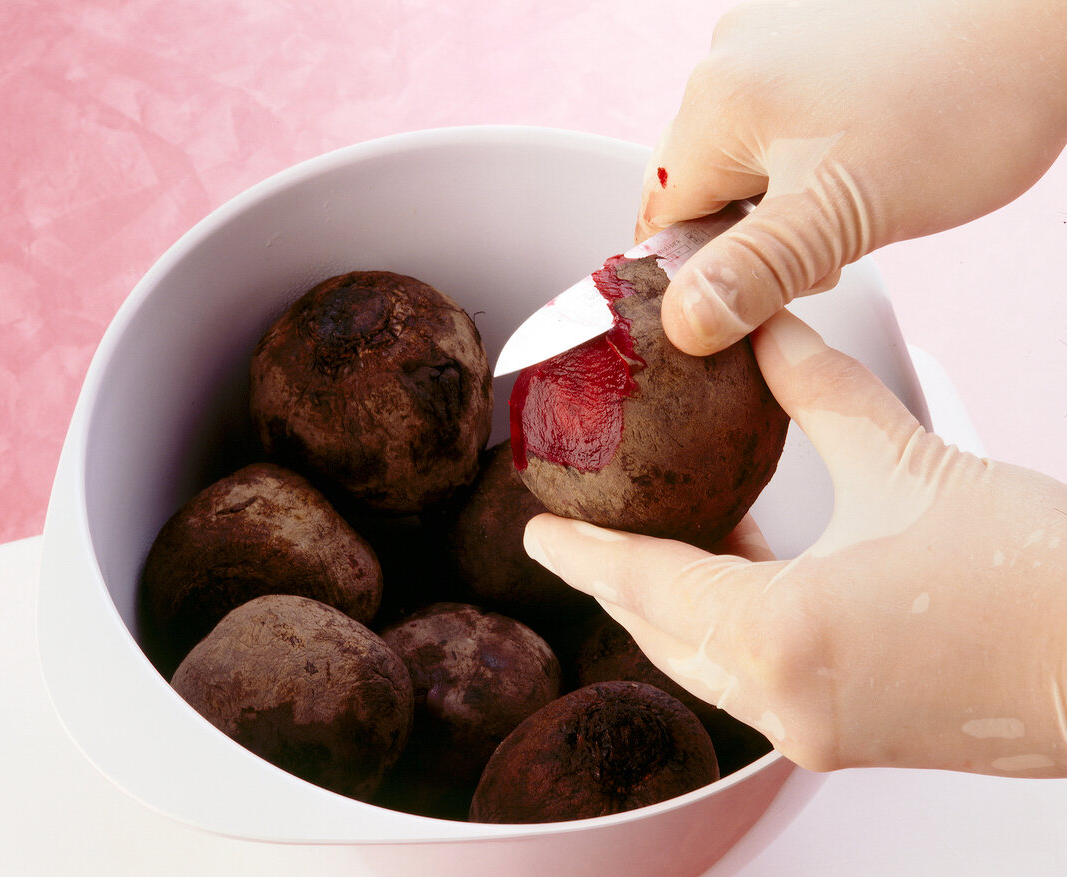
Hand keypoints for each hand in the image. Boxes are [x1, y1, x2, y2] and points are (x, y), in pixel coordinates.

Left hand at [523, 310, 1066, 775]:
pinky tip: (738, 574)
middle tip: (578, 537)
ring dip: (672, 605)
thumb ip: (817, 388)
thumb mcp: (905, 460)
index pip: (645, 585)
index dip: (585, 552)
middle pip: (662, 632)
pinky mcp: (849, 739)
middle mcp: (786, 702)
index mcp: (781, 637)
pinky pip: (751, 681)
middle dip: (616, 581)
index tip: (539, 532)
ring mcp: (817, 732)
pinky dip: (726, 629)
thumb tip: (761, 328)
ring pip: (704, 663)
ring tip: (655, 541)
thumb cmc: (1036, 574)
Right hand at [642, 0, 1066, 354]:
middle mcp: (730, 56)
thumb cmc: (963, 101)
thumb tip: (683, 323)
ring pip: (747, 153)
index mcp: (714, 102)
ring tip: (856, 193)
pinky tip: (866, 154)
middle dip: (752, 232)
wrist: (1050, 18)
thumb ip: (754, 271)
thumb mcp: (842, 213)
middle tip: (824, 245)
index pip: (661, 219)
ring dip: (785, 194)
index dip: (705, 270)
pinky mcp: (817, 32)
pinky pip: (784, 116)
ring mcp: (774, 36)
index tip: (764, 287)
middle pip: (701, 184)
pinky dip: (811, 150)